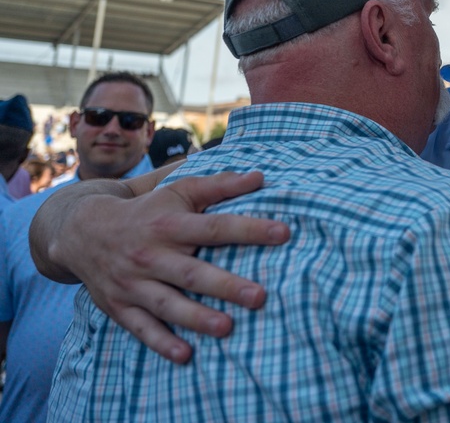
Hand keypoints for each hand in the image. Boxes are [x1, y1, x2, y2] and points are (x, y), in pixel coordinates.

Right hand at [31, 170, 288, 363]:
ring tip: (228, 328)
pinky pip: (141, 328)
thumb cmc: (147, 210)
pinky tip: (186, 355)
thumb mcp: (179, 191)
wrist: (82, 231)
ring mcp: (134, 283)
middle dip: (226, 285)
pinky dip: (161, 343)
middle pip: (192, 272)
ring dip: (197, 318)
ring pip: (168, 304)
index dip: (250, 229)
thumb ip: (220, 186)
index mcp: (170, 225)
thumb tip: (260, 176)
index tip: (284, 233)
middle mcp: (152, 255)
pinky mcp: (121, 307)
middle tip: (260, 296)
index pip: (215, 228)